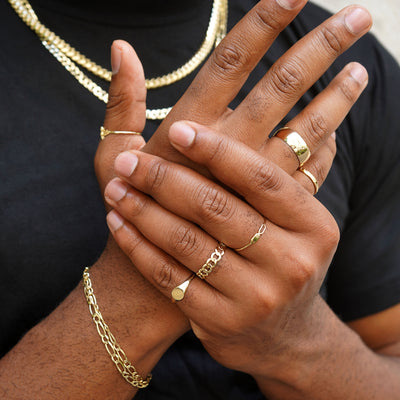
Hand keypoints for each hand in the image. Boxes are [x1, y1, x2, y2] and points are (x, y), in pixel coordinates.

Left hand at [103, 51, 366, 377]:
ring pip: (187, 243)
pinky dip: (138, 247)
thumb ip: (291, 170)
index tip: (178, 129)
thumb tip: (275, 105)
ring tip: (115, 187)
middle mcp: (291, 263)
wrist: (286, 333)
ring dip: (143, 210)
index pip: (261, 178)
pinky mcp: (222, 323)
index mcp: (314, 225)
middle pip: (217, 208)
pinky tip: (118, 222)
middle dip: (164, 179)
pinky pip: (169, 278)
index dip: (217, 150)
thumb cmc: (284, 259)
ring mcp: (257, 298)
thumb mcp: (299, 220)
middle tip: (129, 161)